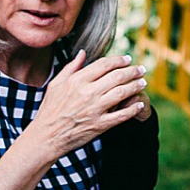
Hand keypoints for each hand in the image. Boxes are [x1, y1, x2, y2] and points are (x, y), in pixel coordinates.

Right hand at [27, 53, 146, 162]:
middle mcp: (87, 93)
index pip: (104, 65)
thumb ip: (71, 67)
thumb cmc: (50, 109)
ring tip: (143, 83)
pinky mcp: (99, 125)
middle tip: (141, 69)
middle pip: (116, 76)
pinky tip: (139, 104)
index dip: (118, 60)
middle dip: (132, 71)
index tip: (127, 59)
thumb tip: (83, 53)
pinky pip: (121, 115)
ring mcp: (95, 109)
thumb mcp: (56, 84)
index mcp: (77, 81)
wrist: (47, 137)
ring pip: (122, 93)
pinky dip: (133, 108)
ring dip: (135, 86)